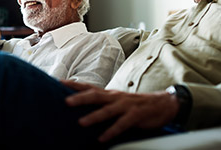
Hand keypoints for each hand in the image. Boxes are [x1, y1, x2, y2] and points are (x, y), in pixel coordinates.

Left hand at [61, 80, 178, 141]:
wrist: (162, 104)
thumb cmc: (134, 104)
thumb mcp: (116, 100)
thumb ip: (101, 102)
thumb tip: (81, 104)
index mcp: (109, 93)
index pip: (88, 86)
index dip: (73, 84)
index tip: (58, 82)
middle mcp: (115, 97)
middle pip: (94, 95)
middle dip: (79, 98)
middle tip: (65, 101)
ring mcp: (125, 106)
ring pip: (107, 110)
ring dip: (94, 116)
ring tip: (81, 122)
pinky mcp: (135, 116)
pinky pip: (122, 124)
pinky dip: (111, 131)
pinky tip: (102, 138)